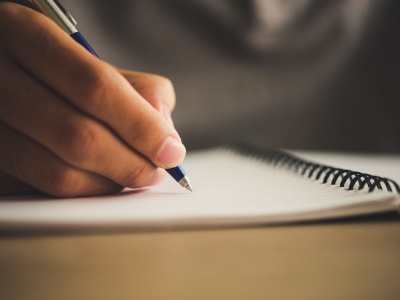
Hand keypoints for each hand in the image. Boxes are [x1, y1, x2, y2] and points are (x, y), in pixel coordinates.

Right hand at [0, 3, 184, 196]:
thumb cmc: (54, 67)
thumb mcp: (92, 59)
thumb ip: (138, 88)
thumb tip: (165, 135)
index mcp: (24, 33)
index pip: (95, 86)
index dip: (141, 125)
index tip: (172, 151)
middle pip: (77, 135)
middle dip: (130, 163)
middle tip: (156, 171)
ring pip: (57, 172)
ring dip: (109, 183)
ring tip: (132, 176)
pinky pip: (41, 189)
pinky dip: (83, 191)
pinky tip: (100, 179)